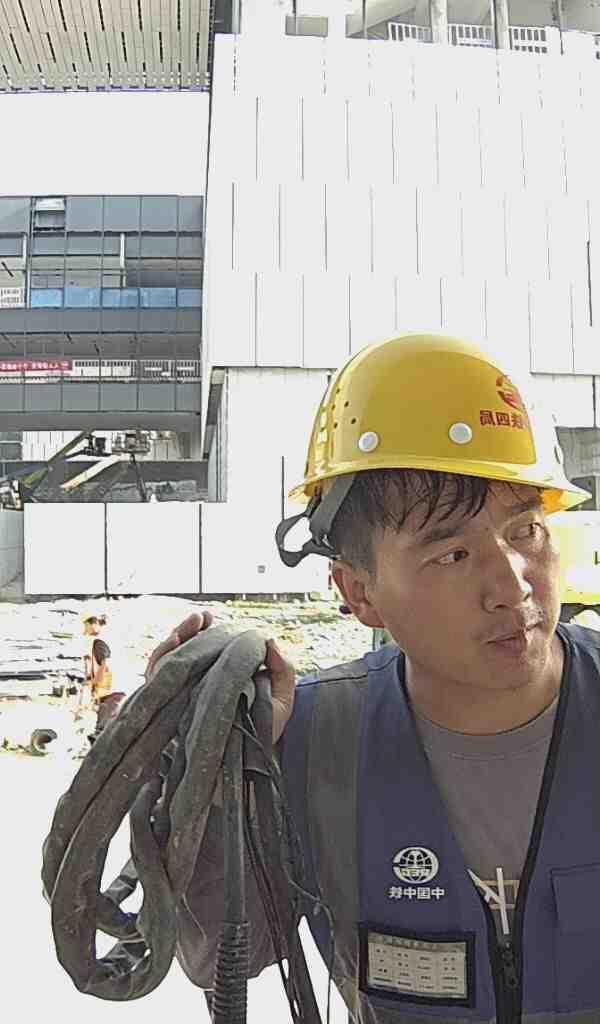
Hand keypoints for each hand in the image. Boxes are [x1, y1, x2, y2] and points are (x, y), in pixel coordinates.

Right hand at [144, 613, 295, 744]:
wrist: (249, 769)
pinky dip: (162, 661)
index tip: (207, 617)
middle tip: (199, 618)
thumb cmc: (264, 734)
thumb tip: (269, 640)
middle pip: (185, 652)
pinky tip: (173, 646)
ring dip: (175, 640)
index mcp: (221, 679)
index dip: (202, 631)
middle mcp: (199, 685)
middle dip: (188, 631)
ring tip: (189, 624)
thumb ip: (283, 669)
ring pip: (169, 663)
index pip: (206, 650)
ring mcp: (183, 697)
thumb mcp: (281, 699)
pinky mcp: (170, 710)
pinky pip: (157, 682)